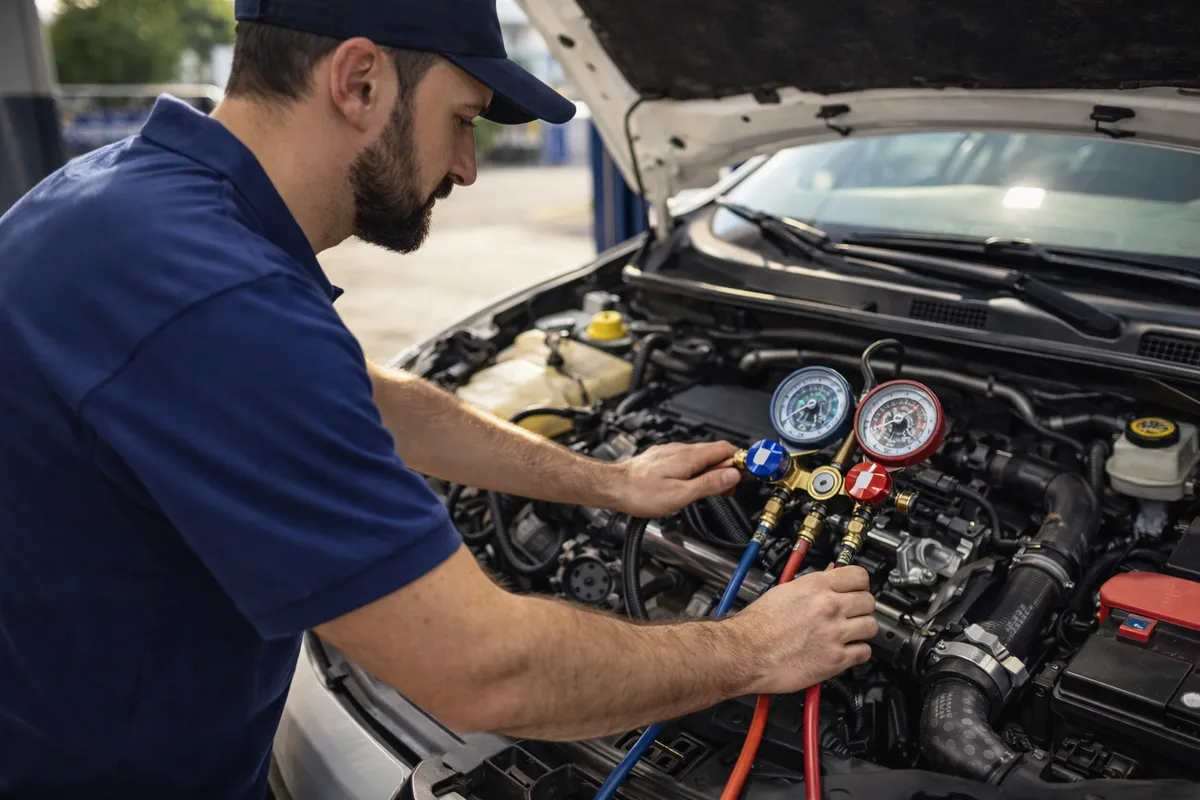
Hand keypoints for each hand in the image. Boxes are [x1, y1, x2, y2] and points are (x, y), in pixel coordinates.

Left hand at [609, 441, 741, 517]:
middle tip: (730, 488)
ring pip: (702, 457)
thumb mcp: (681, 495)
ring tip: (712, 491)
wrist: (613, 487)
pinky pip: (689, 461)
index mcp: (689, 456)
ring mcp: (671, 453)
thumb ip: (709, 484)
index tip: (750, 471)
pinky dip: (698, 471)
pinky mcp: (663, 459)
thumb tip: (732, 475)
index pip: (726, 449)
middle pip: (715, 453)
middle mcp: (681, 450)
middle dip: (728, 469)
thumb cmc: (640, 492)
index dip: (741, 460)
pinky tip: (694, 485)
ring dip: (712, 471)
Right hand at [732, 566, 877, 694]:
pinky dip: (858, 652)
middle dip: (862, 606)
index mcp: (816, 586)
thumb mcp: (783, 591)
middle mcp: (829, 607)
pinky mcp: (836, 659)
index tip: (857, 588)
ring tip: (850, 632)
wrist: (745, 652)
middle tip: (853, 612)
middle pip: (869, 601)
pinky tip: (845, 650)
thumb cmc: (756, 625)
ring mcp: (835, 633)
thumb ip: (811, 586)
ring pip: (871, 626)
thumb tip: (828, 579)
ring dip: (862, 629)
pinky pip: (864, 652)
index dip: (859, 583)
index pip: (859, 576)